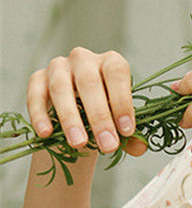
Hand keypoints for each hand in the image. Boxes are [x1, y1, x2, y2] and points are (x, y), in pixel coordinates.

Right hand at [27, 47, 145, 155]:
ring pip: (61, 88)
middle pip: (90, 83)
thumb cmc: (105, 114)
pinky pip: (35, 95)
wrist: (76, 115)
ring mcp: (59, 67)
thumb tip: (139, 148)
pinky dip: (40, 115)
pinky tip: (47, 133)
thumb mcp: (119, 123)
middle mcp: (84, 59)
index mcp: (111, 62)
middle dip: (100, 117)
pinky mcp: (37, 79)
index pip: (117, 73)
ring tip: (79, 144)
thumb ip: (132, 135)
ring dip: (71, 118)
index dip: (122, 101)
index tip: (126, 131)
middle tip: (107, 145)